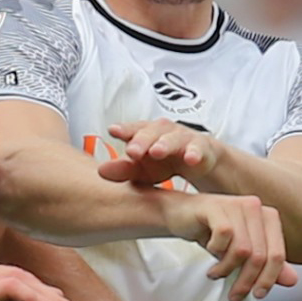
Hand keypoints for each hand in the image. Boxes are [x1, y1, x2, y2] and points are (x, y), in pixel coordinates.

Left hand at [100, 120, 221, 185]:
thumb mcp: (142, 170)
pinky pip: (198, 149)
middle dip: (142, 140)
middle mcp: (163, 131)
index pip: (133, 129)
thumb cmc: (163, 162)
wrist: (197, 162)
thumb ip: (123, 170)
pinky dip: (195, 153)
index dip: (124, 129)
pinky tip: (191, 159)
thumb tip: (100, 171)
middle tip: (132, 151)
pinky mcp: (202, 147)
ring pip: (174, 138)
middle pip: (151, 132)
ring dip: (165, 144)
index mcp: (146, 134)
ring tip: (157, 151)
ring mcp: (183, 137)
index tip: (113, 130)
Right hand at [162, 193, 297, 300]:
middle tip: (233, 294)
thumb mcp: (242, 253)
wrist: (180, 214)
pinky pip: (224, 237)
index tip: (256, 295)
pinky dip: (215, 252)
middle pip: (260, 256)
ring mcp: (235, 204)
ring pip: (243, 249)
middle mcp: (255, 207)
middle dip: (246, 281)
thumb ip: (268, 264)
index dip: (268, 279)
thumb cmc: (214, 233)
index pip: (277, 255)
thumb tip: (293, 281)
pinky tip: (209, 253)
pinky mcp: (215, 206)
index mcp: (268, 217)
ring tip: (216, 273)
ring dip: (227, 269)